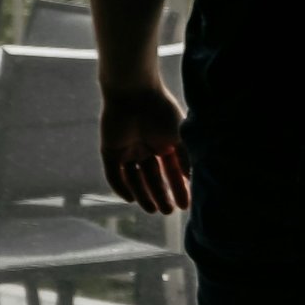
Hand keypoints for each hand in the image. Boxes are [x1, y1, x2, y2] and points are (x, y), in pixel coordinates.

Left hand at [99, 79, 191, 214]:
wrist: (133, 92)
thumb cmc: (160, 110)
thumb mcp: (179, 136)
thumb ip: (187, 158)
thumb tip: (195, 181)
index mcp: (163, 142)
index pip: (171, 171)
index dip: (179, 188)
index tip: (186, 205)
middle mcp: (145, 147)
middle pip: (153, 177)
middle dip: (161, 194)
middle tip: (169, 212)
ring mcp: (127, 149)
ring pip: (134, 179)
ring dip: (143, 195)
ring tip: (154, 210)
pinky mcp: (109, 150)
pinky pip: (114, 174)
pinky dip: (121, 186)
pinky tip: (131, 199)